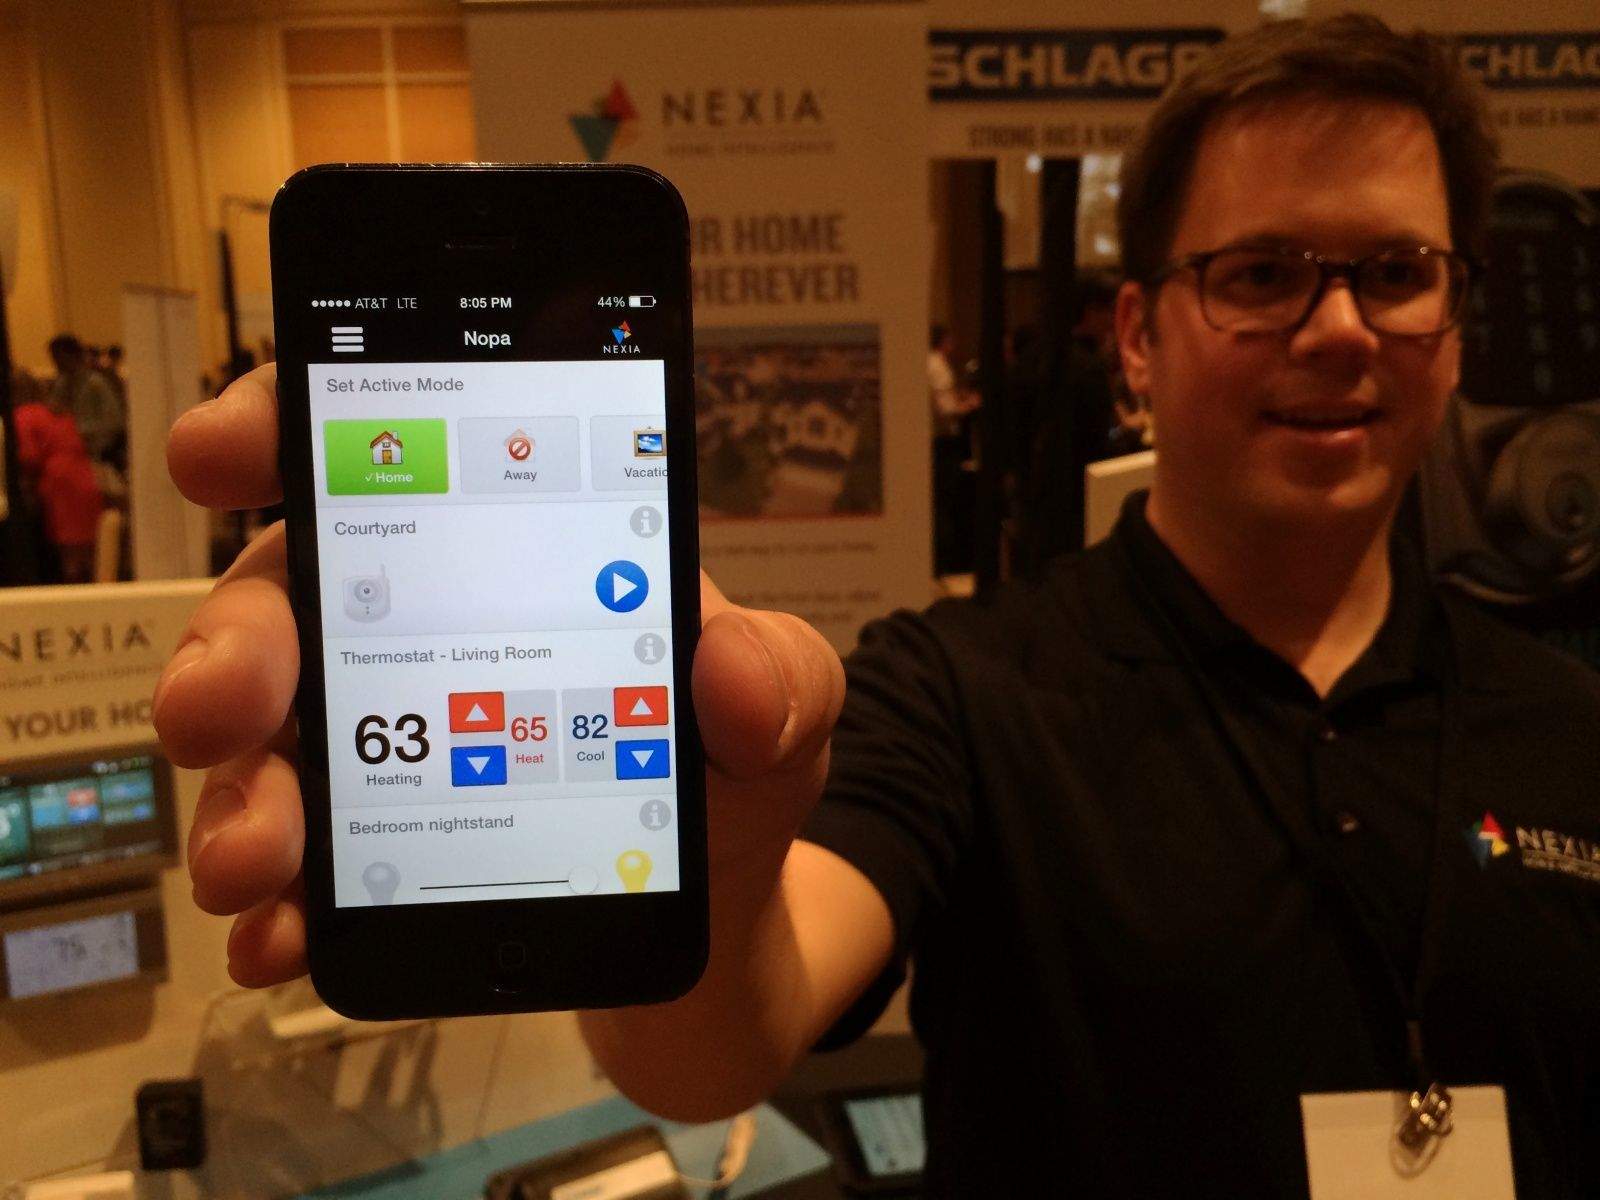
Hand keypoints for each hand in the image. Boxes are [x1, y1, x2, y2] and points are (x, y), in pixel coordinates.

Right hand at [155, 363, 844, 988]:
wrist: (715, 919)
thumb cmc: (732, 775)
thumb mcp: (787, 706)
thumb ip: (782, 675)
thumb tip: (729, 676)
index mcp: (505, 554)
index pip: (380, 454)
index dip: (286, 426)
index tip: (224, 451)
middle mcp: (418, 636)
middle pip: (288, 603)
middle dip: (234, 646)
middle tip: (222, 707)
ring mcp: (381, 751)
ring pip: (267, 743)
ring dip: (240, 797)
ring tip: (254, 860)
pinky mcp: (370, 859)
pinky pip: (295, 872)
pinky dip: (277, 906)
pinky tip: (282, 937)